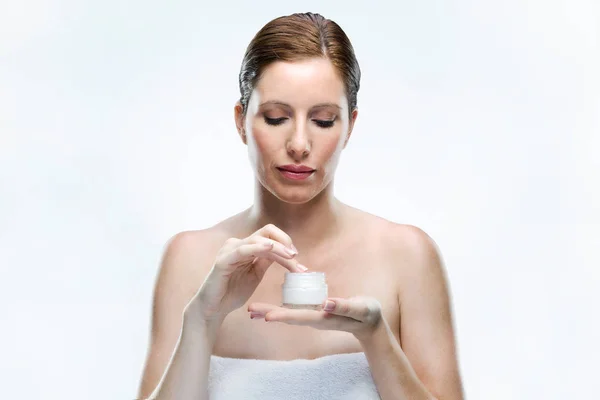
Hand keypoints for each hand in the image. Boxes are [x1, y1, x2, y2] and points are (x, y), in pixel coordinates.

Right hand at [187, 224, 307, 320]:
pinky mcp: (223, 260)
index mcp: (246, 247)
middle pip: (267, 233)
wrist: (214, 308)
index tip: (297, 258)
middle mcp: (238, 244)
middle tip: (296, 257)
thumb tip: (284, 252)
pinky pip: (243, 249)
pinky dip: (258, 246)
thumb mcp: (255, 274)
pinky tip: (270, 248)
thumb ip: (265, 261)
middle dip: (285, 242)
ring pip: (259, 240)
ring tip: (291, 257)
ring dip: (278, 248)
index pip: (270, 236)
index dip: (286, 242)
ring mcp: (230, 250)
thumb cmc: (232, 292)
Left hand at [248, 296, 383, 340]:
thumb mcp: (360, 309)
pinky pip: (294, 310)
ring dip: (271, 312)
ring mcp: (314, 315)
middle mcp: (316, 318)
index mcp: (325, 318)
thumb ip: (345, 307)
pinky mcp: (315, 311)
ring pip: (289, 314)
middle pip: (289, 317)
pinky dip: (280, 308)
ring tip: (252, 310)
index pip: (301, 317)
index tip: (267, 316)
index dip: (284, 316)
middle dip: (270, 313)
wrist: (369, 322)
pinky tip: (269, 308)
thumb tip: (325, 303)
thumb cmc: (367, 314)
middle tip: (250, 311)